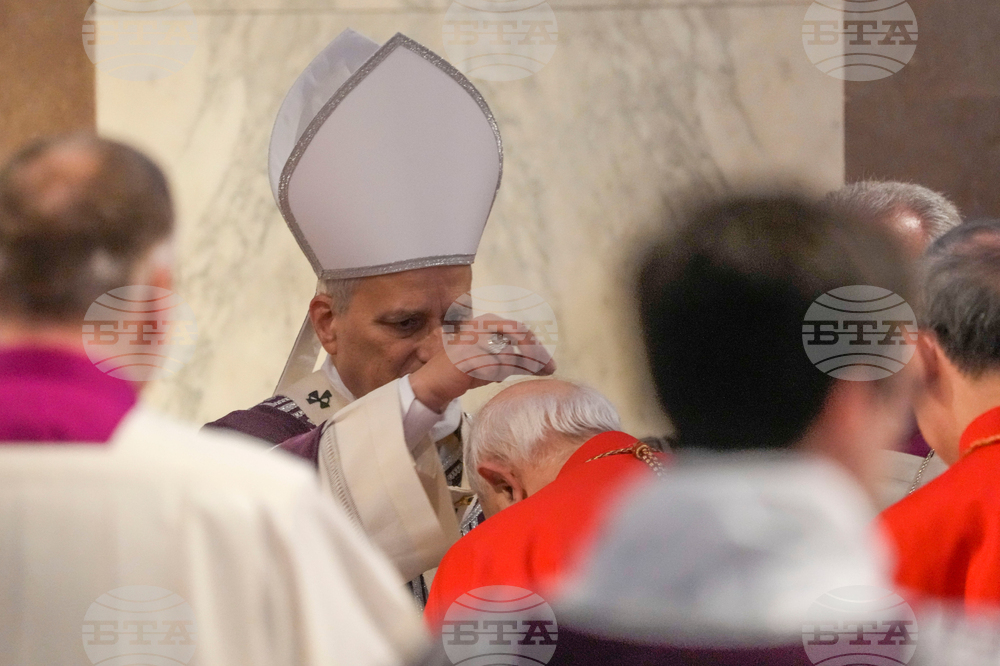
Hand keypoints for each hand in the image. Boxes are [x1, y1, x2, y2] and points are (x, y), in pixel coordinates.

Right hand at [409, 314, 555, 412]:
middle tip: (549, 369)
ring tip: (506, 374)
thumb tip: (547, 367)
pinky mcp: (468, 354)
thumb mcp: (496, 365)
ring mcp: (474, 337)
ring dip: (512, 367)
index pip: (521, 330)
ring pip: (508, 353)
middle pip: (520, 334)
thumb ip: (518, 361)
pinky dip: (497, 374)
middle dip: (535, 353)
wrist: (434, 383)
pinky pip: (495, 366)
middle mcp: (482, 324)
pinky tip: (486, 376)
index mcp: (488, 322)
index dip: (537, 347)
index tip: (550, 366)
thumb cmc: (465, 372)